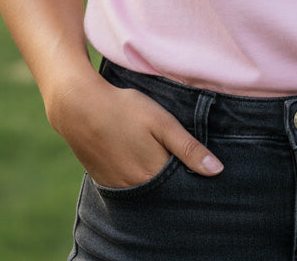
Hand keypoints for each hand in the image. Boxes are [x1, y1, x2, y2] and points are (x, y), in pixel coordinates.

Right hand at [46, 69, 222, 187]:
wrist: (79, 106)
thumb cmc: (124, 109)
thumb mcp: (162, 122)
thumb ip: (189, 148)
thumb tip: (217, 171)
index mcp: (153, 175)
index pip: (181, 186)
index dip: (190, 175)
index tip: (195, 164)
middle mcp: (136, 188)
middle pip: (163, 190)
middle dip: (173, 178)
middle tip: (173, 154)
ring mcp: (118, 186)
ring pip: (145, 189)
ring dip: (153, 177)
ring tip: (153, 153)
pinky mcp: (104, 180)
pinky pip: (127, 186)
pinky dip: (136, 176)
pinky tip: (136, 157)